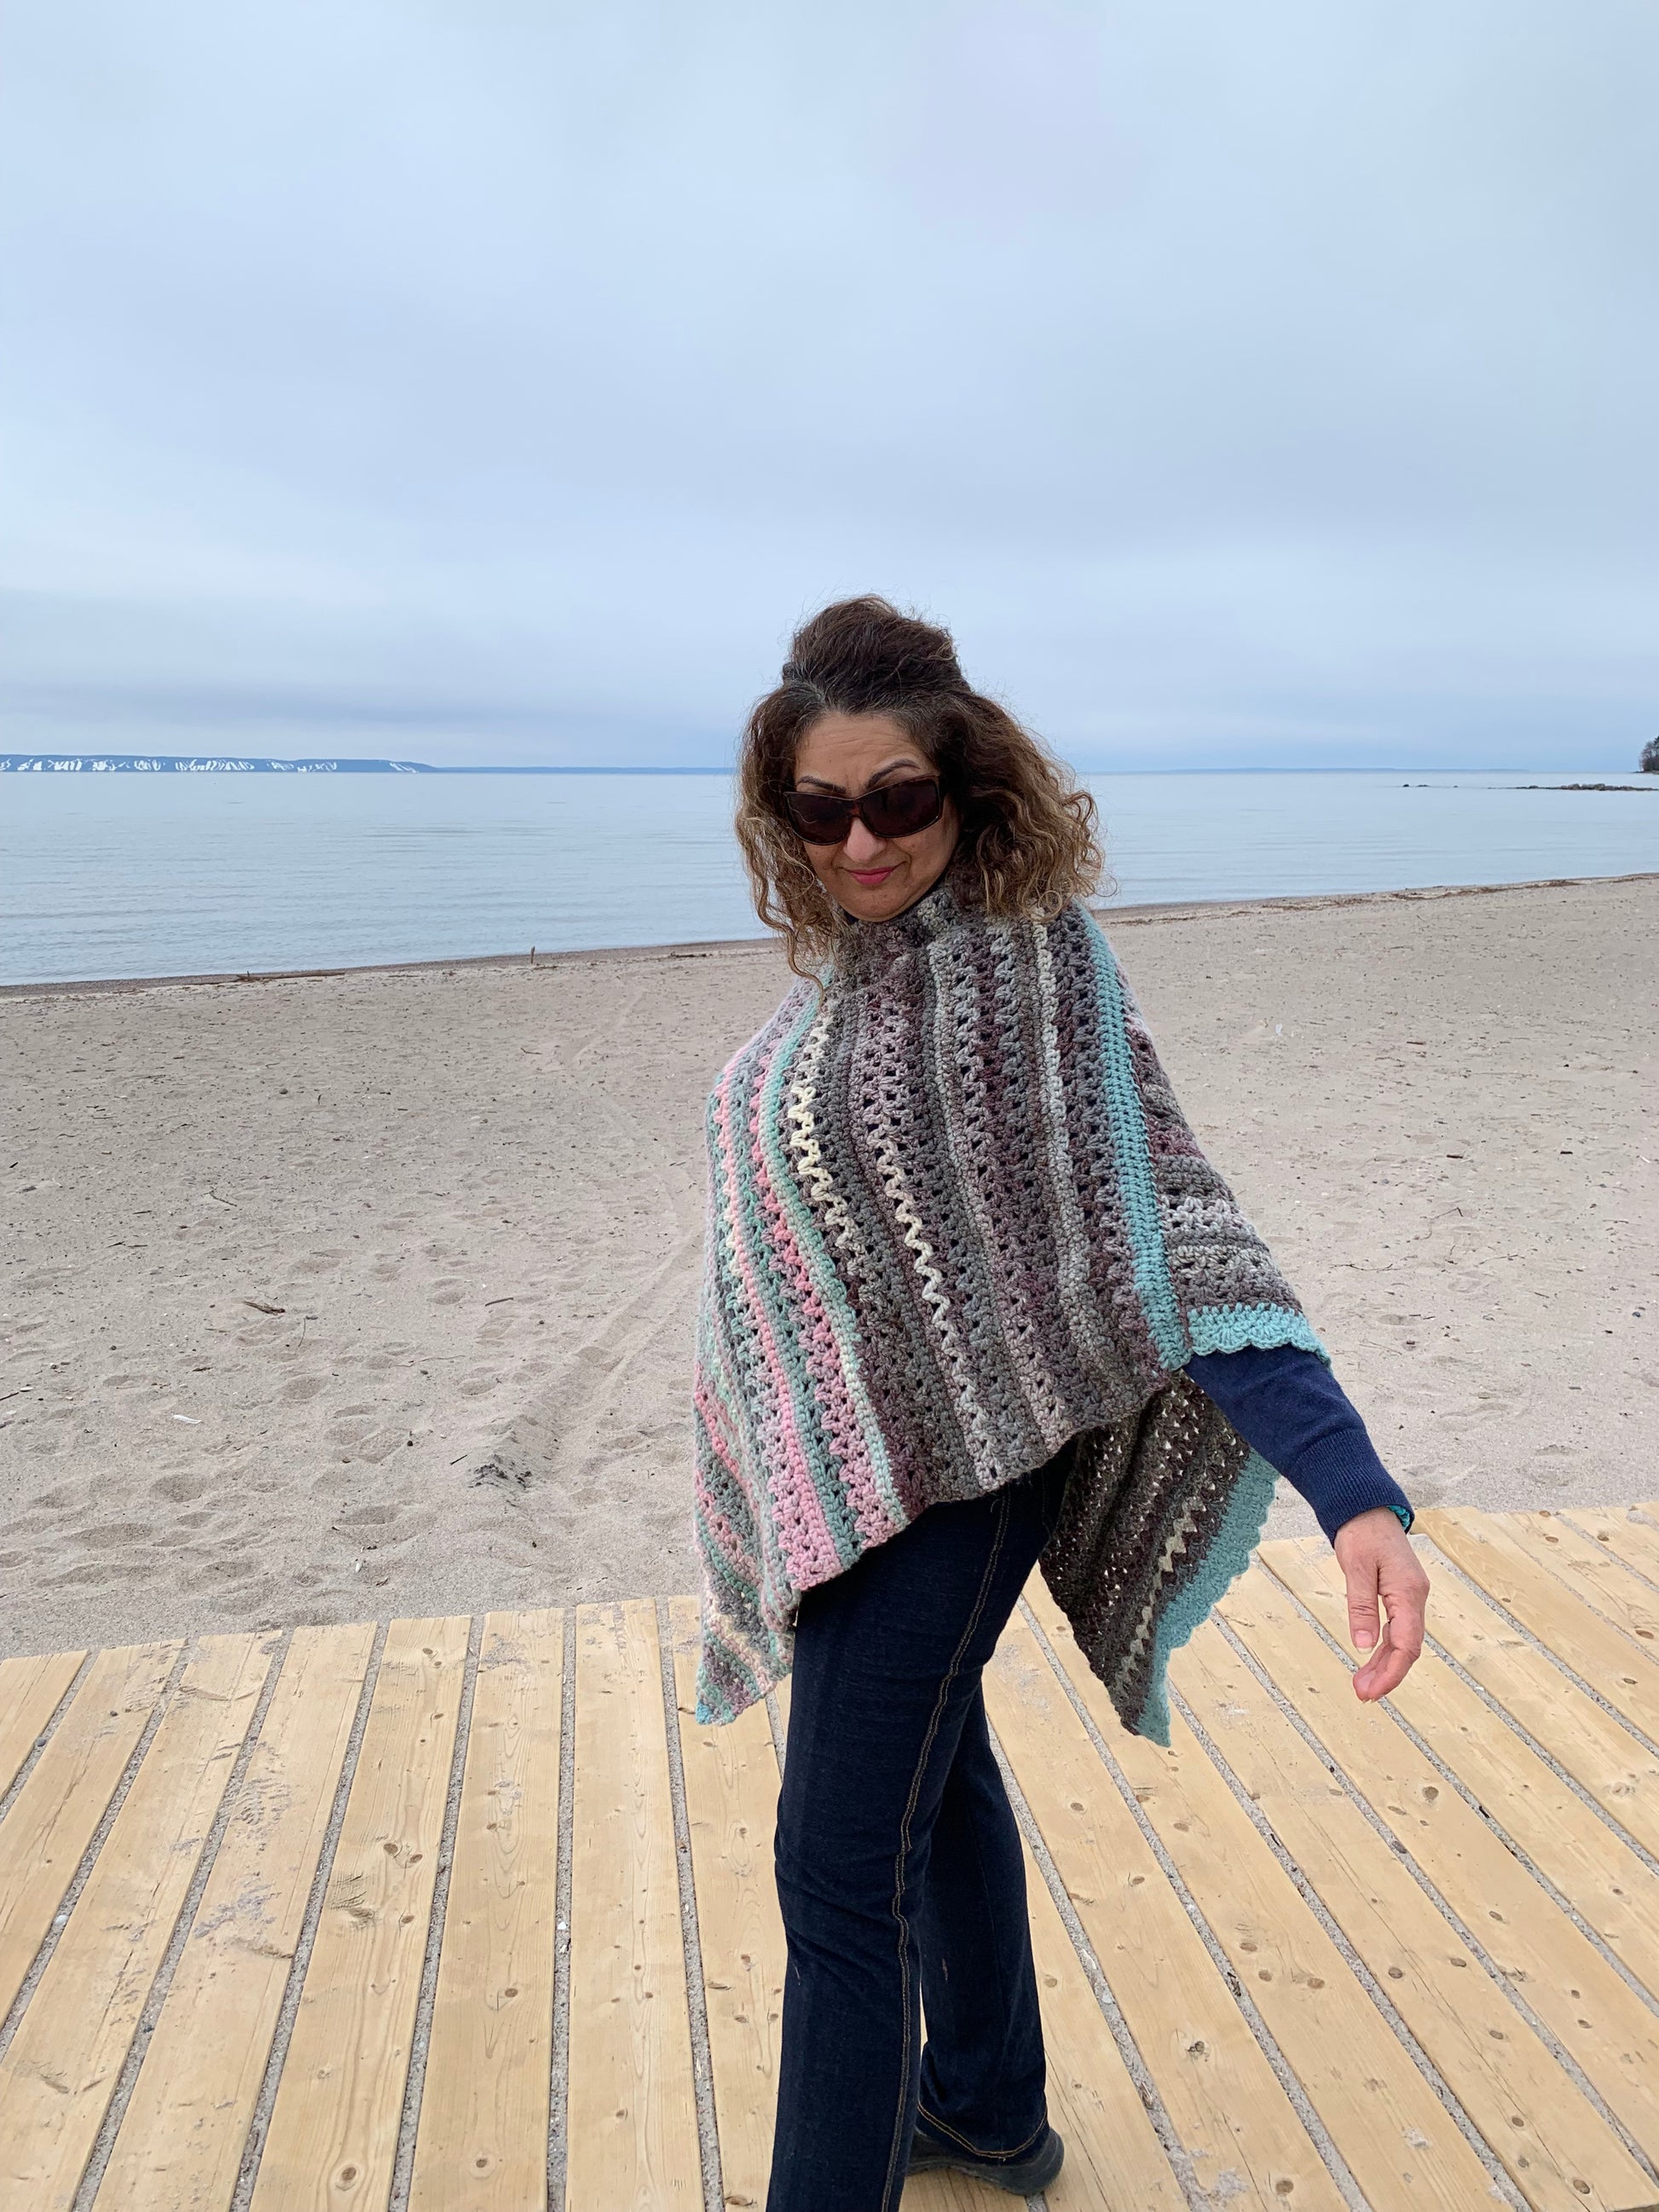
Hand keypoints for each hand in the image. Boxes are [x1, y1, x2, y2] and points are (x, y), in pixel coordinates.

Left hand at [1331, 1508, 1428, 1701]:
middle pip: (1406, 1647)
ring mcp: (1409, 1597)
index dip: (1392, 1672)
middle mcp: (1415, 1598)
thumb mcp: (1356, 1567)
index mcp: (1409, 1592)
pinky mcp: (1400, 1595)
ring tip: (1362, 1686)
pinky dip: (1383, 1648)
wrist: (1368, 1507)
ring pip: (1401, 1641)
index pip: (1407, 1644)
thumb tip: (1363, 1645)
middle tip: (1363, 1696)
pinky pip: (1396, 1629)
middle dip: (1387, 1674)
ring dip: (1384, 1665)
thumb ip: (1361, 1606)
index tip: (1372, 1691)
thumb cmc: (1362, 1532)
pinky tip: (1371, 1662)